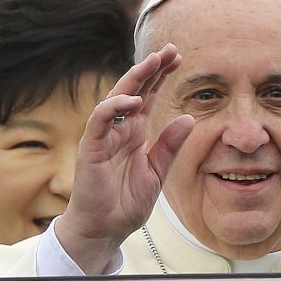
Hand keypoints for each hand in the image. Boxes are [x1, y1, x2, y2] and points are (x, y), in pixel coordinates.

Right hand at [55, 44, 194, 273]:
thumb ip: (171, 145)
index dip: (161, 76)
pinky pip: (99, 122)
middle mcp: (120, 129)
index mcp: (136, 132)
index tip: (178, 59)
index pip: (149, 96)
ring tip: (153, 63)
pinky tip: (132, 100)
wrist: (105, 229)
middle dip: (151, 69)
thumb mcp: (158, 171)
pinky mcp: (91, 149)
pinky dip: (114, 108)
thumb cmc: (127, 202)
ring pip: (116, 98)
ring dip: (134, 79)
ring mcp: (104, 137)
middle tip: (169, 50)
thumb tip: (189, 117)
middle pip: (134, 89)